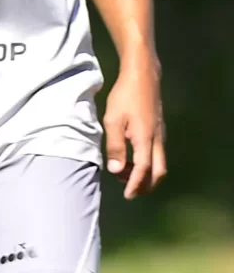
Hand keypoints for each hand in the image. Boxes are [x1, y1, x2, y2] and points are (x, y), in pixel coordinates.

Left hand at [102, 63, 166, 197]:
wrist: (142, 77)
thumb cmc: (124, 97)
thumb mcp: (113, 120)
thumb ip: (115, 146)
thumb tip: (117, 170)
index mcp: (145, 138)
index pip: (144, 169)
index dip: (136, 184)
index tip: (127, 196)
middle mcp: (157, 139)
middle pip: (159, 171)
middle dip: (146, 185)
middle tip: (130, 192)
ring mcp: (160, 134)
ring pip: (159, 163)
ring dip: (145, 174)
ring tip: (125, 176)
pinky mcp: (158, 130)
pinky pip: (156, 154)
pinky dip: (146, 163)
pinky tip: (130, 161)